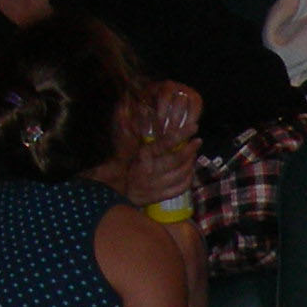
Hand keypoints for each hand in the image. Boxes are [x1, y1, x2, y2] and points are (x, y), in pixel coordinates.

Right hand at [116, 80, 202, 208]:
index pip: (165, 143)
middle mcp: (150, 171)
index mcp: (142, 156)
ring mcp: (154, 186)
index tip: (194, 126)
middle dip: (190, 150)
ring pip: (180, 174)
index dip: (181, 134)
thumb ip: (131, 126)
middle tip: (198, 141)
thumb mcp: (123, 145)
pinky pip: (179, 189)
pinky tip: (189, 172)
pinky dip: (187, 180)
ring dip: (190, 164)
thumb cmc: (116, 165)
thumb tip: (142, 108)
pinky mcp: (157, 197)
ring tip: (193, 155)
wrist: (108, 191)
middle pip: (176, 160)